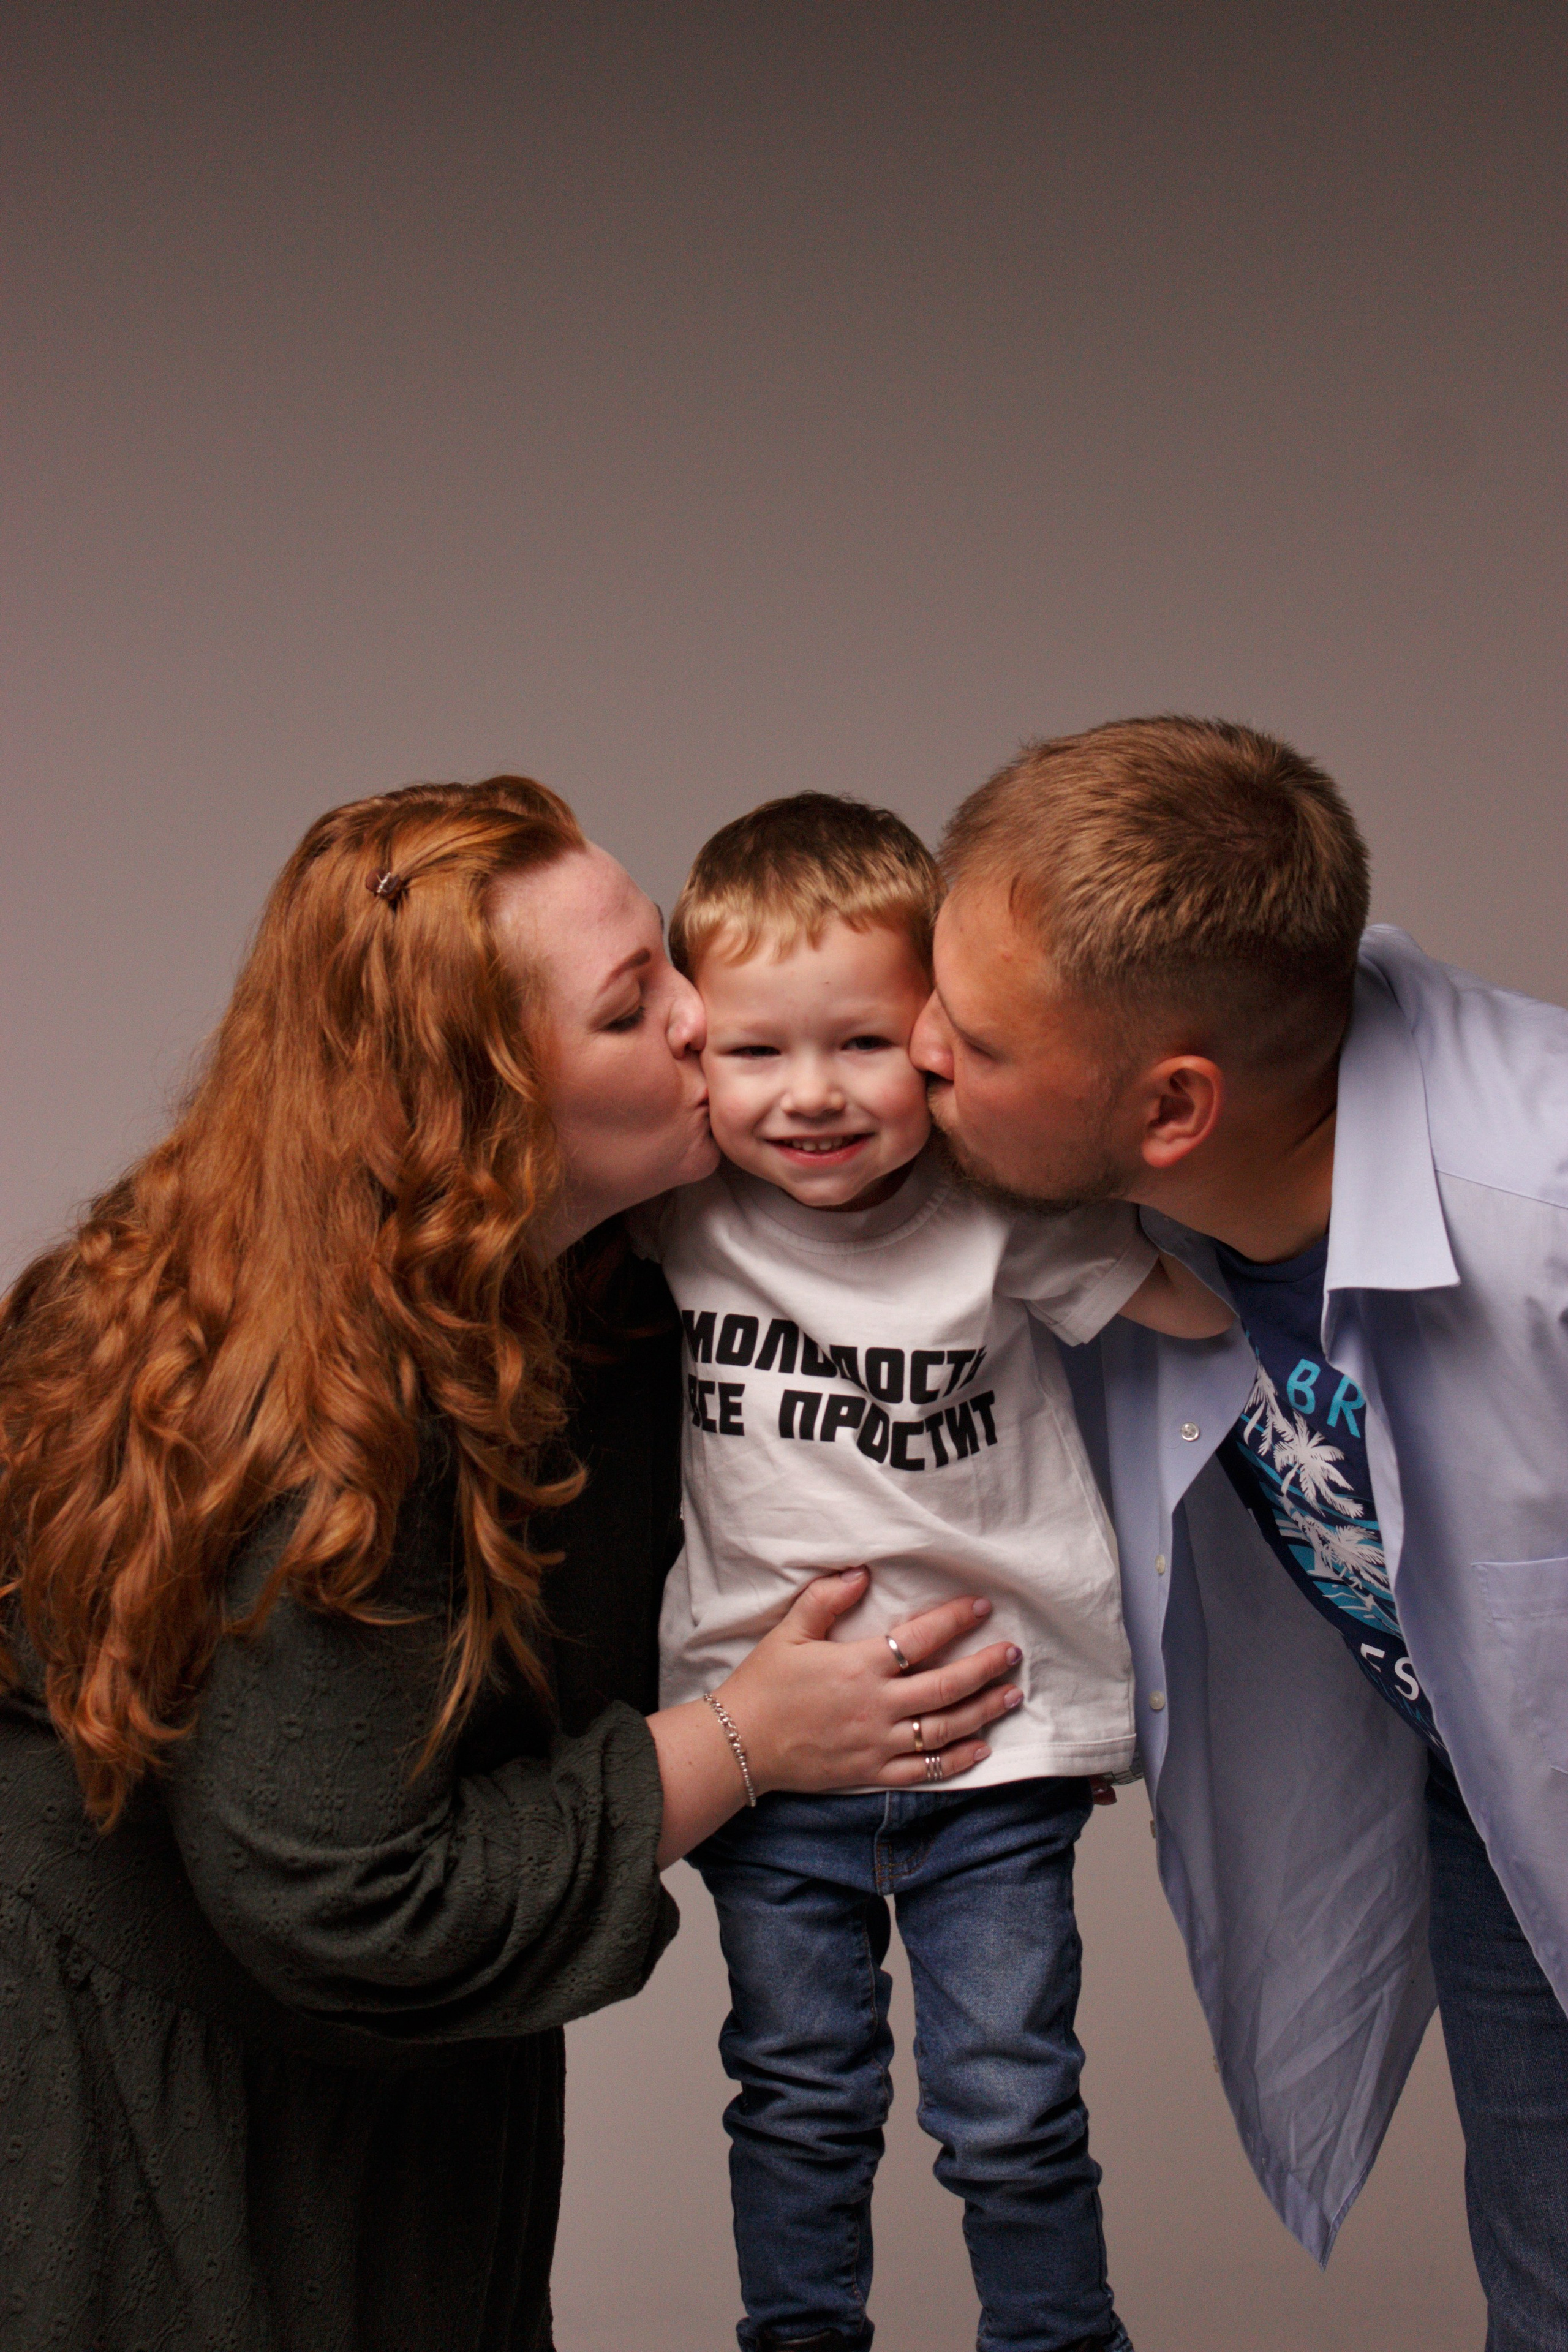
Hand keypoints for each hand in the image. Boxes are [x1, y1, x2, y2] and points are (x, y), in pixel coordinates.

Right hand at [715, 1568, 1022, 1794]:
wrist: (740, 1745)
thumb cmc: (763, 1684)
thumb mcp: (789, 1633)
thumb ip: (825, 1599)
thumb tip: (862, 1572)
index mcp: (859, 1667)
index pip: (920, 1638)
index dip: (955, 1620)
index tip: (981, 1606)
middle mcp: (877, 1706)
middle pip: (946, 1686)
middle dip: (986, 1667)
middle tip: (1013, 1653)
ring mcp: (877, 1743)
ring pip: (944, 1728)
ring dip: (983, 1711)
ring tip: (1012, 1695)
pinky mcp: (872, 1772)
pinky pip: (925, 1770)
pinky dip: (957, 1760)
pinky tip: (981, 1748)